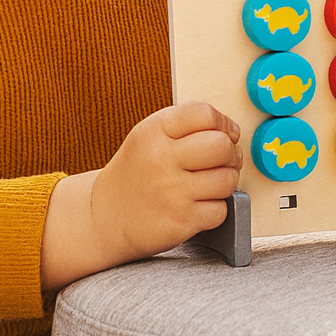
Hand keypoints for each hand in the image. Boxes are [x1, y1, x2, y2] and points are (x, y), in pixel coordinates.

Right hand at [91, 101, 242, 263]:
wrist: (105, 216)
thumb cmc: (135, 173)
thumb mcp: (148, 134)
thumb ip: (185, 124)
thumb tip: (230, 130)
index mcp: (154, 131)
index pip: (205, 114)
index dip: (223, 123)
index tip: (225, 133)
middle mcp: (162, 159)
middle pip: (222, 146)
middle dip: (230, 153)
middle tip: (223, 160)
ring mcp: (172, 192)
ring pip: (227, 179)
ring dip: (226, 181)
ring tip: (210, 182)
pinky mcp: (180, 221)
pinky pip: (221, 210)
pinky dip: (216, 208)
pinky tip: (199, 204)